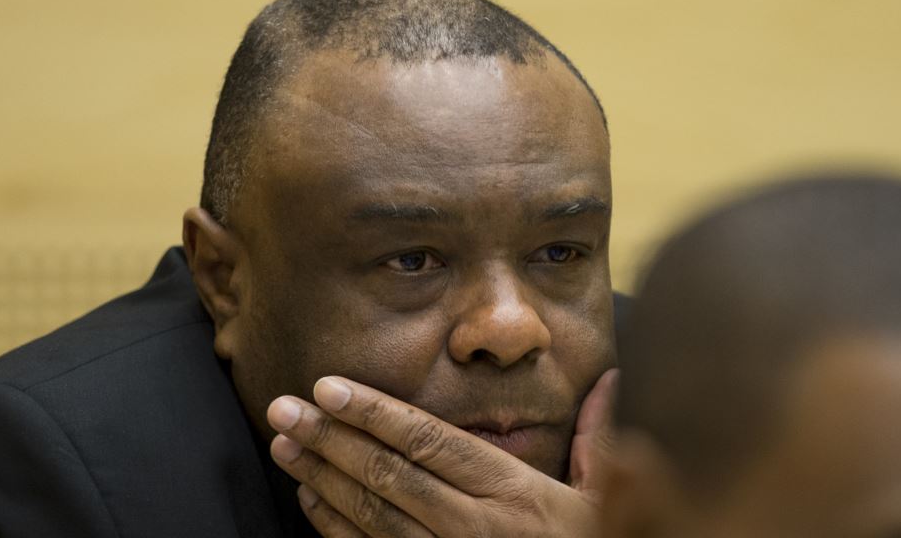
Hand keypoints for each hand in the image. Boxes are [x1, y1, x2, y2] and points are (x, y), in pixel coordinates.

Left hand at [267, 369, 618, 536]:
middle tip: (285, 408)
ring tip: (286, 443)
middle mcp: (475, 525)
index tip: (331, 387)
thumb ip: (601, 436)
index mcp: (514, 491)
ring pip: (373, 514)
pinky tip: (310, 498)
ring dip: (322, 476)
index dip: (375, 413)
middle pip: (389, 474)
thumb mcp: (610, 496)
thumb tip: (614, 378)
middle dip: (331, 438)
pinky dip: (335, 528)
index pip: (431, 441)